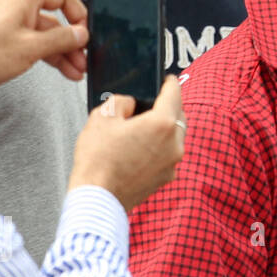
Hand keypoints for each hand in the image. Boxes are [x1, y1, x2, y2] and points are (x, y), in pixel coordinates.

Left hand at [0, 0, 119, 101]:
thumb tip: (82, 34)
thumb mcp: (30, 48)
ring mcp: (19, 20)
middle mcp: (23, 4)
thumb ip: (61, 39)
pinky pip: (44, 40)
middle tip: (89, 44)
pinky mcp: (15, 37)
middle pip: (64, 5)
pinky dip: (57, 54)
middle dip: (80, 26)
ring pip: (55, 27)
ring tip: (81, 67)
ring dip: (69, 47)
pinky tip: (68, 71)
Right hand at [67, 76, 184, 210]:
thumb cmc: (98, 159)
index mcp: (163, 123)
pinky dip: (160, 147)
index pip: (174, 93)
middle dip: (168, 106)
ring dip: (165, 128)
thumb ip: (123, 102)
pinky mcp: (167, 177)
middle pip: (179, 115)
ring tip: (143, 127)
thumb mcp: (102, 116)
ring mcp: (173, 162)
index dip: (169, 82)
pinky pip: (169, 154)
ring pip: (176, 136)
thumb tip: (132, 104)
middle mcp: (175, 143)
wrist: (97, 198)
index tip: (166, 79)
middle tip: (152, 102)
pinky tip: (141, 148)